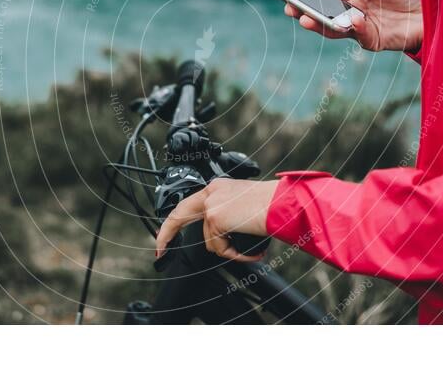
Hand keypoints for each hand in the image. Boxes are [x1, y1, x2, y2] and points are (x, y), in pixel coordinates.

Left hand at [155, 179, 278, 261]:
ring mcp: (212, 204)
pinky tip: (250, 252)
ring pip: (211, 241)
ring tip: (250, 249)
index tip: (165, 233)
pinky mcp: (215, 218)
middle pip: (180, 215)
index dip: (176, 219)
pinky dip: (236, 255)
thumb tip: (223, 237)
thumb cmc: (275, 206)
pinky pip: (220, 249)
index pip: (189, 204)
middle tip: (159, 251)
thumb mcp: (245, 206)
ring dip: (229, 250)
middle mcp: (212, 192)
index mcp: (218, 187)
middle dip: (166, 234)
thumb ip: (229, 215)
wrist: (284, 204)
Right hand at [284, 0, 422, 52]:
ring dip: (322, 26)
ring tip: (309, 20)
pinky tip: (354, 19)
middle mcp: (352, 15)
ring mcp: (363, 30)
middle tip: (292, 11)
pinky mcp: (377, 41)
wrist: (436, 5)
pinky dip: (356, 28)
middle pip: (324, 17)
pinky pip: (362, 37)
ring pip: (336, 31)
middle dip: (306, 15)